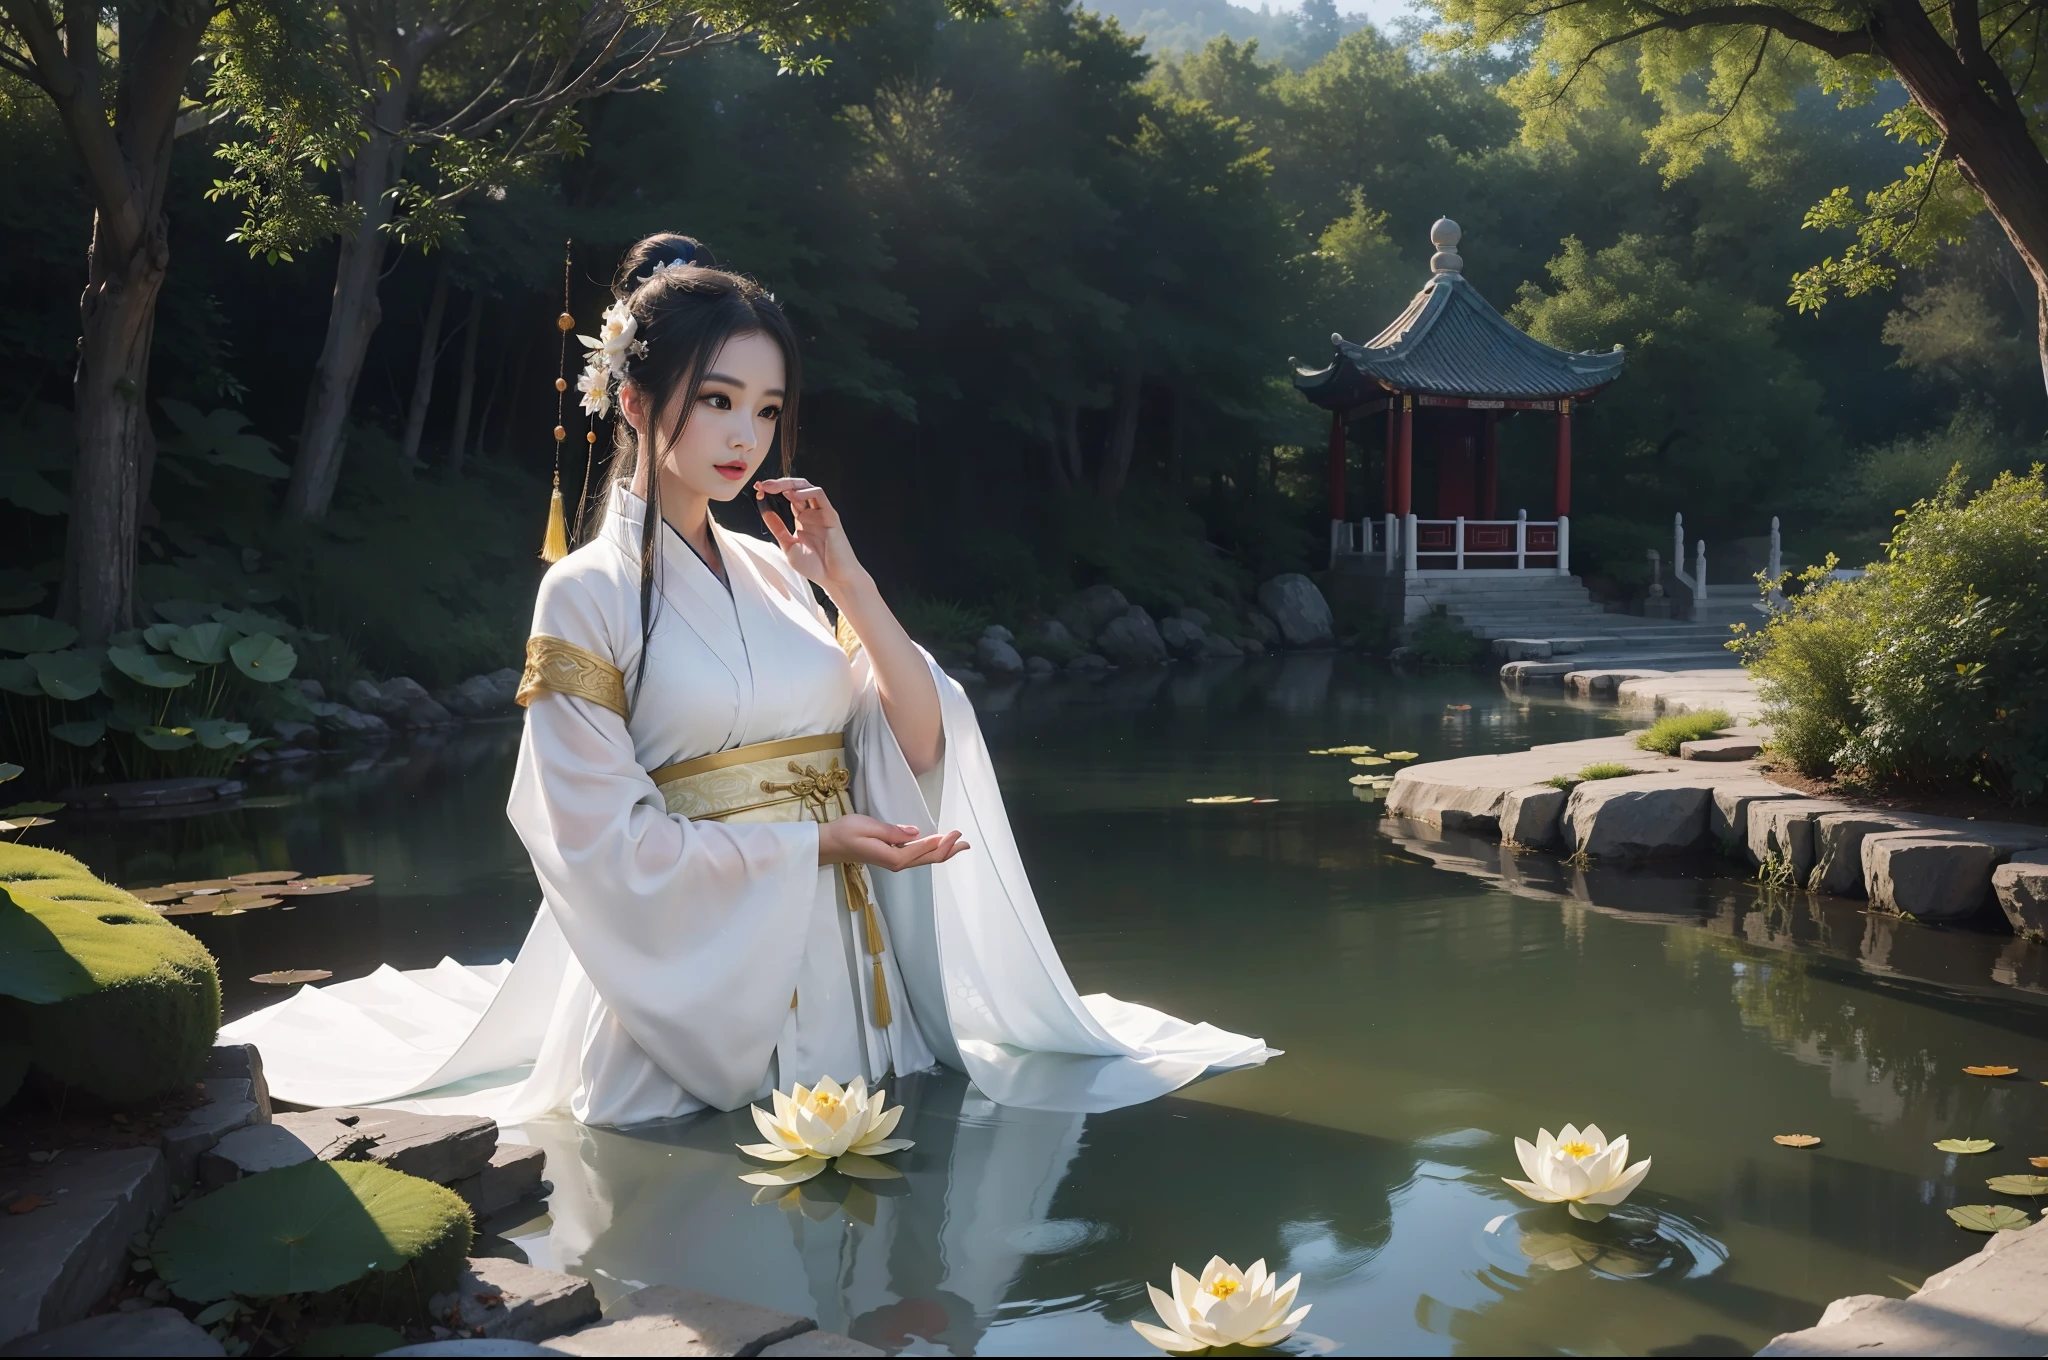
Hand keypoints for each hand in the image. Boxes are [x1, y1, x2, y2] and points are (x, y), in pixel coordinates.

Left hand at [757, 478, 865, 590]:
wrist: (833, 579)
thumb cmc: (814, 566)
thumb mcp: (788, 545)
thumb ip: (777, 527)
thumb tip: (764, 509)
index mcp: (802, 519)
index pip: (787, 497)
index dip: (773, 492)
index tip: (758, 490)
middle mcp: (811, 513)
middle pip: (795, 489)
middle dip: (778, 484)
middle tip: (762, 485)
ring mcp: (821, 513)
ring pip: (807, 487)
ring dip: (789, 484)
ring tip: (772, 487)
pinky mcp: (830, 514)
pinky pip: (819, 495)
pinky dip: (806, 491)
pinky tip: (792, 495)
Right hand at [817, 813, 968, 870]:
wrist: (829, 844)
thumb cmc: (845, 833)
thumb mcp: (868, 826)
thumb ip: (893, 831)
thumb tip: (916, 832)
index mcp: (893, 857)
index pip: (924, 850)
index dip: (942, 842)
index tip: (956, 833)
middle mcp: (897, 863)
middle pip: (929, 858)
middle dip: (949, 850)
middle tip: (966, 841)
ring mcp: (894, 862)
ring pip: (924, 859)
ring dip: (943, 851)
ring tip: (958, 845)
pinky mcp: (891, 858)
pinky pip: (917, 857)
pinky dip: (931, 851)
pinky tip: (937, 847)